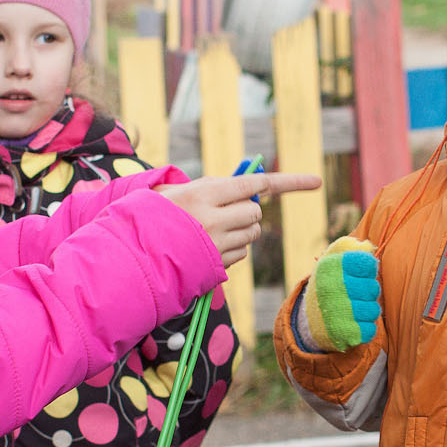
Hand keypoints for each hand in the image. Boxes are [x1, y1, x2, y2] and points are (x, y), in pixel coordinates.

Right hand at [157, 172, 321, 265]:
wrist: (131, 253)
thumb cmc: (153, 216)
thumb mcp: (175, 191)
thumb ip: (213, 187)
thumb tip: (252, 183)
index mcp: (203, 193)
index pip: (254, 184)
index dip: (288, 181)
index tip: (315, 181)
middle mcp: (213, 218)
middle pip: (255, 212)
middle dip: (247, 211)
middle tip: (227, 211)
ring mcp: (216, 244)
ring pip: (251, 234)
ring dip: (242, 230)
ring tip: (212, 230)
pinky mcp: (216, 265)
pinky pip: (241, 254)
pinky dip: (233, 249)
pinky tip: (209, 247)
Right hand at [303, 238, 380, 350]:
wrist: (309, 321)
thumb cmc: (329, 285)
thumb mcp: (332, 261)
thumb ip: (348, 247)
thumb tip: (368, 246)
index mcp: (330, 267)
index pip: (367, 263)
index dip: (368, 269)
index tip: (360, 273)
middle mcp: (332, 289)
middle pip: (373, 288)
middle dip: (369, 292)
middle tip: (356, 294)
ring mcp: (337, 313)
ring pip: (374, 310)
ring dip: (368, 310)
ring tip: (354, 309)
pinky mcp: (343, 333)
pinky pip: (370, 330)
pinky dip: (365, 328)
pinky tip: (353, 323)